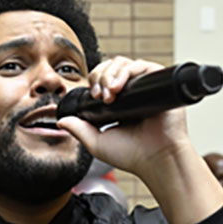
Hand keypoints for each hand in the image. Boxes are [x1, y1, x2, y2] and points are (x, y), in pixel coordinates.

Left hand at [56, 57, 191, 178]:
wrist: (156, 159)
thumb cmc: (133, 155)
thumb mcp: (97, 143)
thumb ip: (79, 131)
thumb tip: (62, 121)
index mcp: (120, 103)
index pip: (103, 79)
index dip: (95, 81)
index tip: (94, 96)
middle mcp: (134, 93)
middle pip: (112, 67)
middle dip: (100, 76)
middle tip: (99, 94)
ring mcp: (147, 87)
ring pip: (124, 64)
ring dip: (111, 74)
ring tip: (109, 92)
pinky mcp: (160, 83)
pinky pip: (142, 66)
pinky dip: (126, 71)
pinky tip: (119, 87)